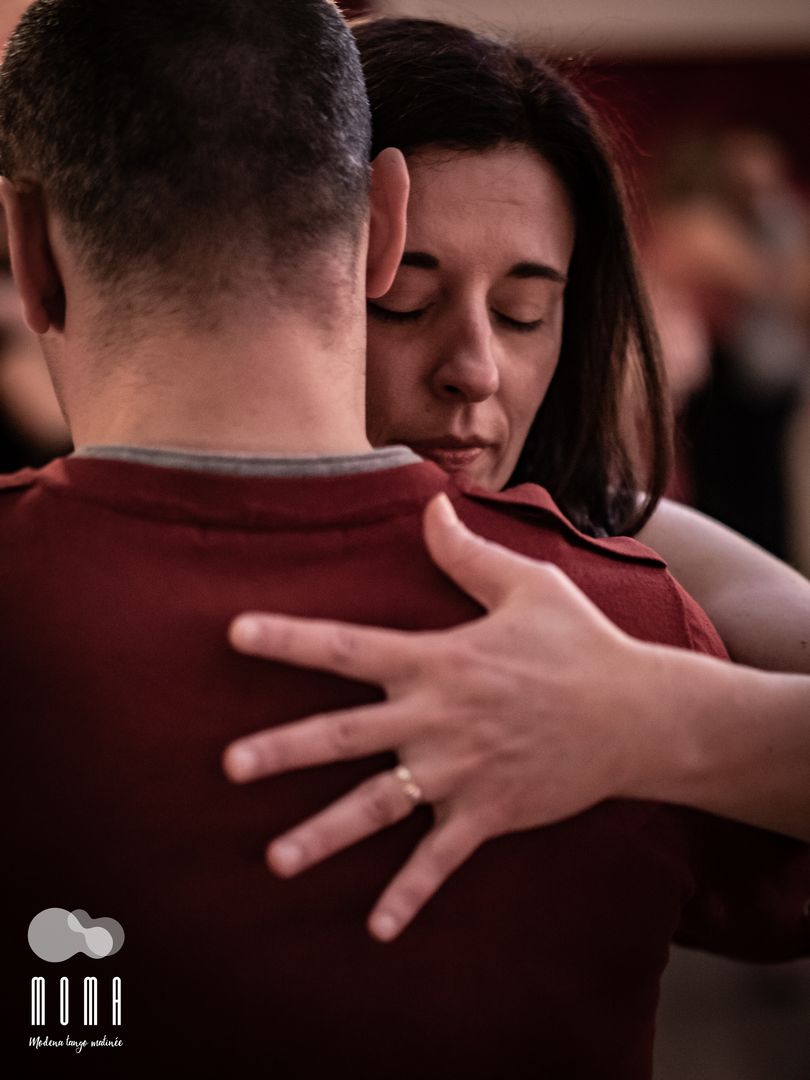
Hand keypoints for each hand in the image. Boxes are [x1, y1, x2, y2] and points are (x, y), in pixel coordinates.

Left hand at [223, 494, 655, 940]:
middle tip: (229, 766)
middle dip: (283, 750)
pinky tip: (376, 931)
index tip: (235, 632)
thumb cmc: (580, 643)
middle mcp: (438, 719)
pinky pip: (440, 861)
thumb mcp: (529, 584)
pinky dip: (410, 896)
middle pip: (345, 737)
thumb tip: (429, 503)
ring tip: (274, 861)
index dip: (290, 638)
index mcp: (439, 660)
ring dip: (325, 834)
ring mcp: (461, 772)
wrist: (638, 715)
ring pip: (379, 806)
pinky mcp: (488, 813)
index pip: (349, 647)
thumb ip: (468, 552)